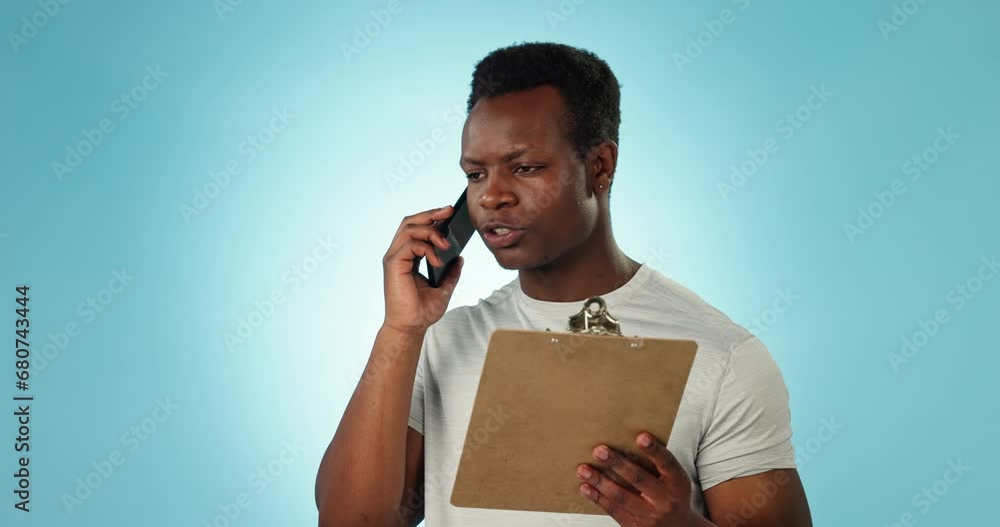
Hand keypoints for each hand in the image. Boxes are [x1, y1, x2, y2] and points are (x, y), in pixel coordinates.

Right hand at [382, 205, 463, 333]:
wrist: (410, 328)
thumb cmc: (421, 311)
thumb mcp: (444, 288)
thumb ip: (451, 272)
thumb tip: (460, 258)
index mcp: (407, 257)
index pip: (416, 228)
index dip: (431, 218)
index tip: (449, 213)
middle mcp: (398, 254)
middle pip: (410, 222)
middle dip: (431, 213)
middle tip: (450, 211)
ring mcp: (394, 258)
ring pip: (409, 228)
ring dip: (431, 231)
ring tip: (446, 245)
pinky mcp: (393, 264)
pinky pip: (410, 244)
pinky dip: (426, 248)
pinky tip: (437, 260)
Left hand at [576, 432, 711, 526]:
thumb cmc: (672, 496)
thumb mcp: (674, 480)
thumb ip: (657, 463)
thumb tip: (626, 441)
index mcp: (677, 482)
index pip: (667, 463)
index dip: (654, 450)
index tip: (640, 437)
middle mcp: (666, 500)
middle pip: (640, 479)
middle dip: (617, 464)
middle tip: (599, 450)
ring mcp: (650, 515)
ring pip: (622, 497)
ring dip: (600, 481)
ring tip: (584, 469)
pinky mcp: (635, 526)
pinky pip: (614, 510)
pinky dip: (597, 498)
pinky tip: (586, 488)